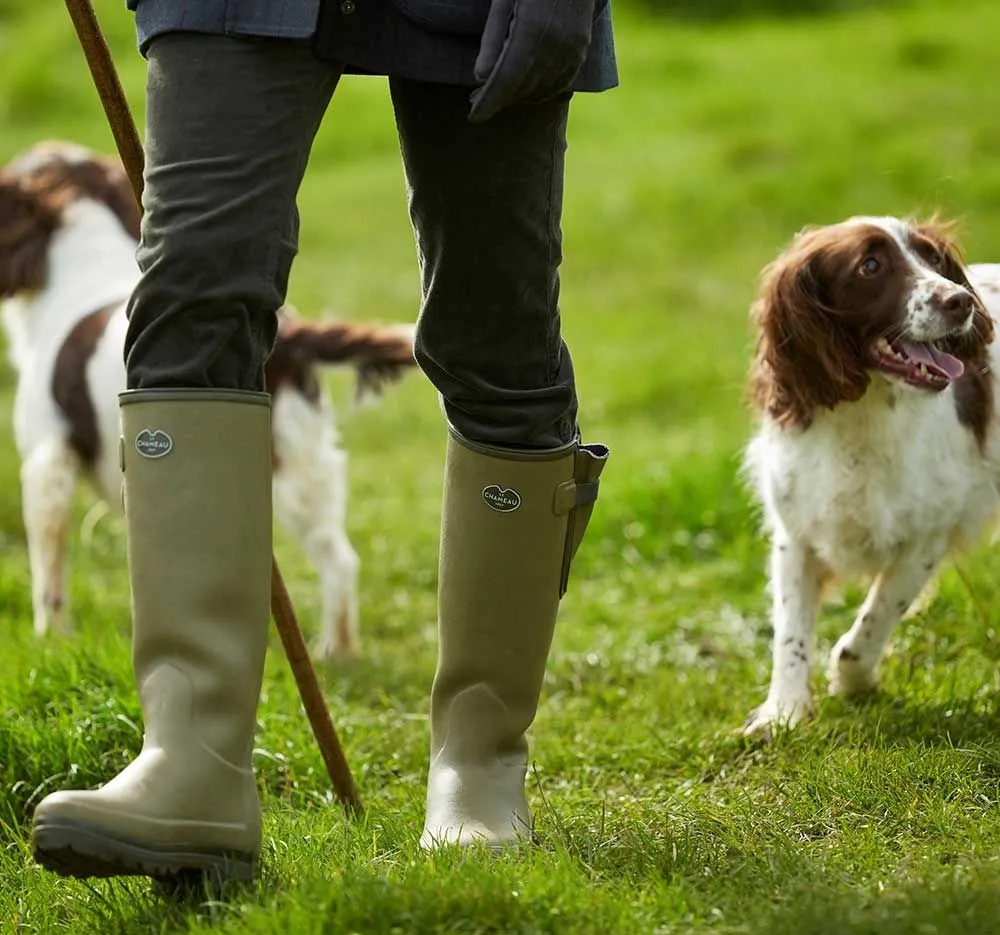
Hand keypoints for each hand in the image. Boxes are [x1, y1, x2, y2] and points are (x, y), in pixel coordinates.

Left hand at [468, 0, 596, 122]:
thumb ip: (493, 38)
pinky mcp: (582, 47)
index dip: (488, 103)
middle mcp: (554, 45)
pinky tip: (528, 90)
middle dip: (499, 99)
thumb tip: (480, 76)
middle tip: (478, 99)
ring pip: (542, 90)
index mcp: (530, 31)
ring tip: (500, 94)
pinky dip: (543, 91)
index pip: (505, 81)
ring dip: (519, 97)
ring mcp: (572, 49)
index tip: (473, 117)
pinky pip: (562, 82)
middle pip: (522, 89)